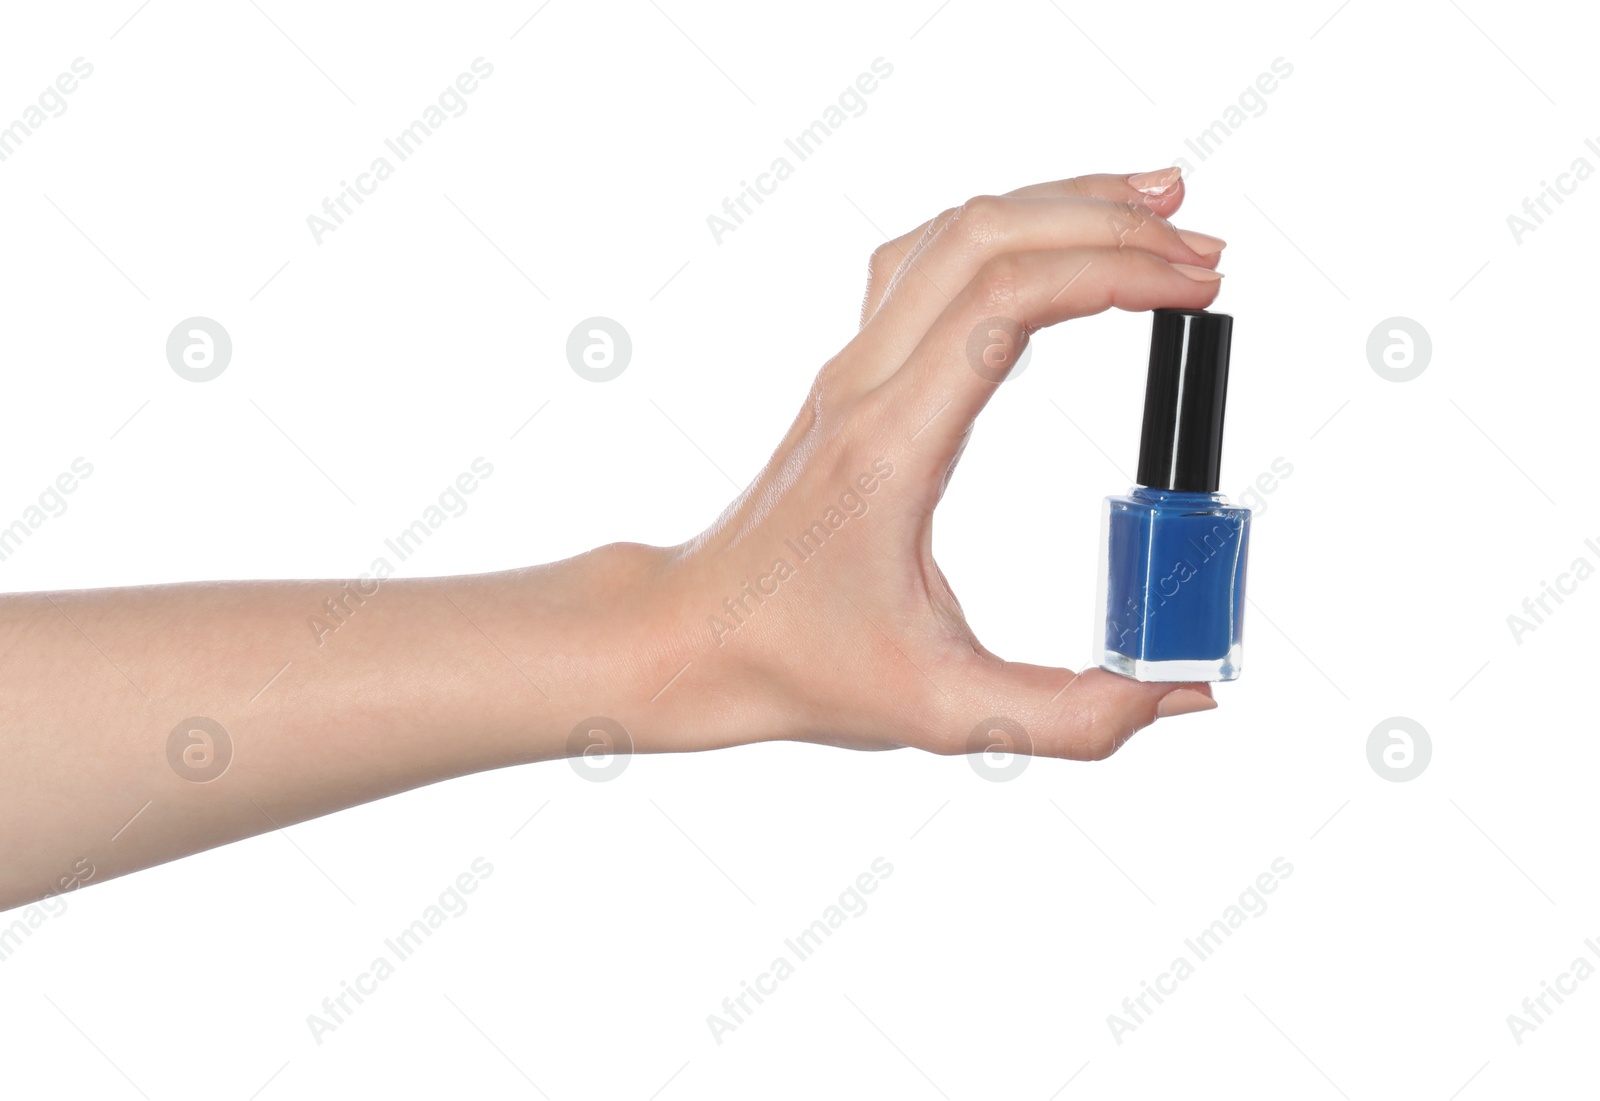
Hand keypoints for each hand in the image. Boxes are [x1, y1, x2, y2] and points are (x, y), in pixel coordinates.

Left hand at [627, 168, 1227, 760]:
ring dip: (1056, 206)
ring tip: (1156, 205)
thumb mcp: (940, 712)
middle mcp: (863, 386)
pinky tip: (1055, 240)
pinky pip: (923, 262)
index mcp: (889, 448)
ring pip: (951, 233)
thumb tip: (1180, 694)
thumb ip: (1068, 715)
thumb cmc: (799, 666)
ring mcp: (850, 369)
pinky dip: (1001, 231)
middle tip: (1206, 250)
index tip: (1197, 288)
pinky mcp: (851, 375)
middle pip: (983, 239)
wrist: (696, 635)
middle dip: (1106, 222)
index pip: (1002, 305)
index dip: (1111, 272)